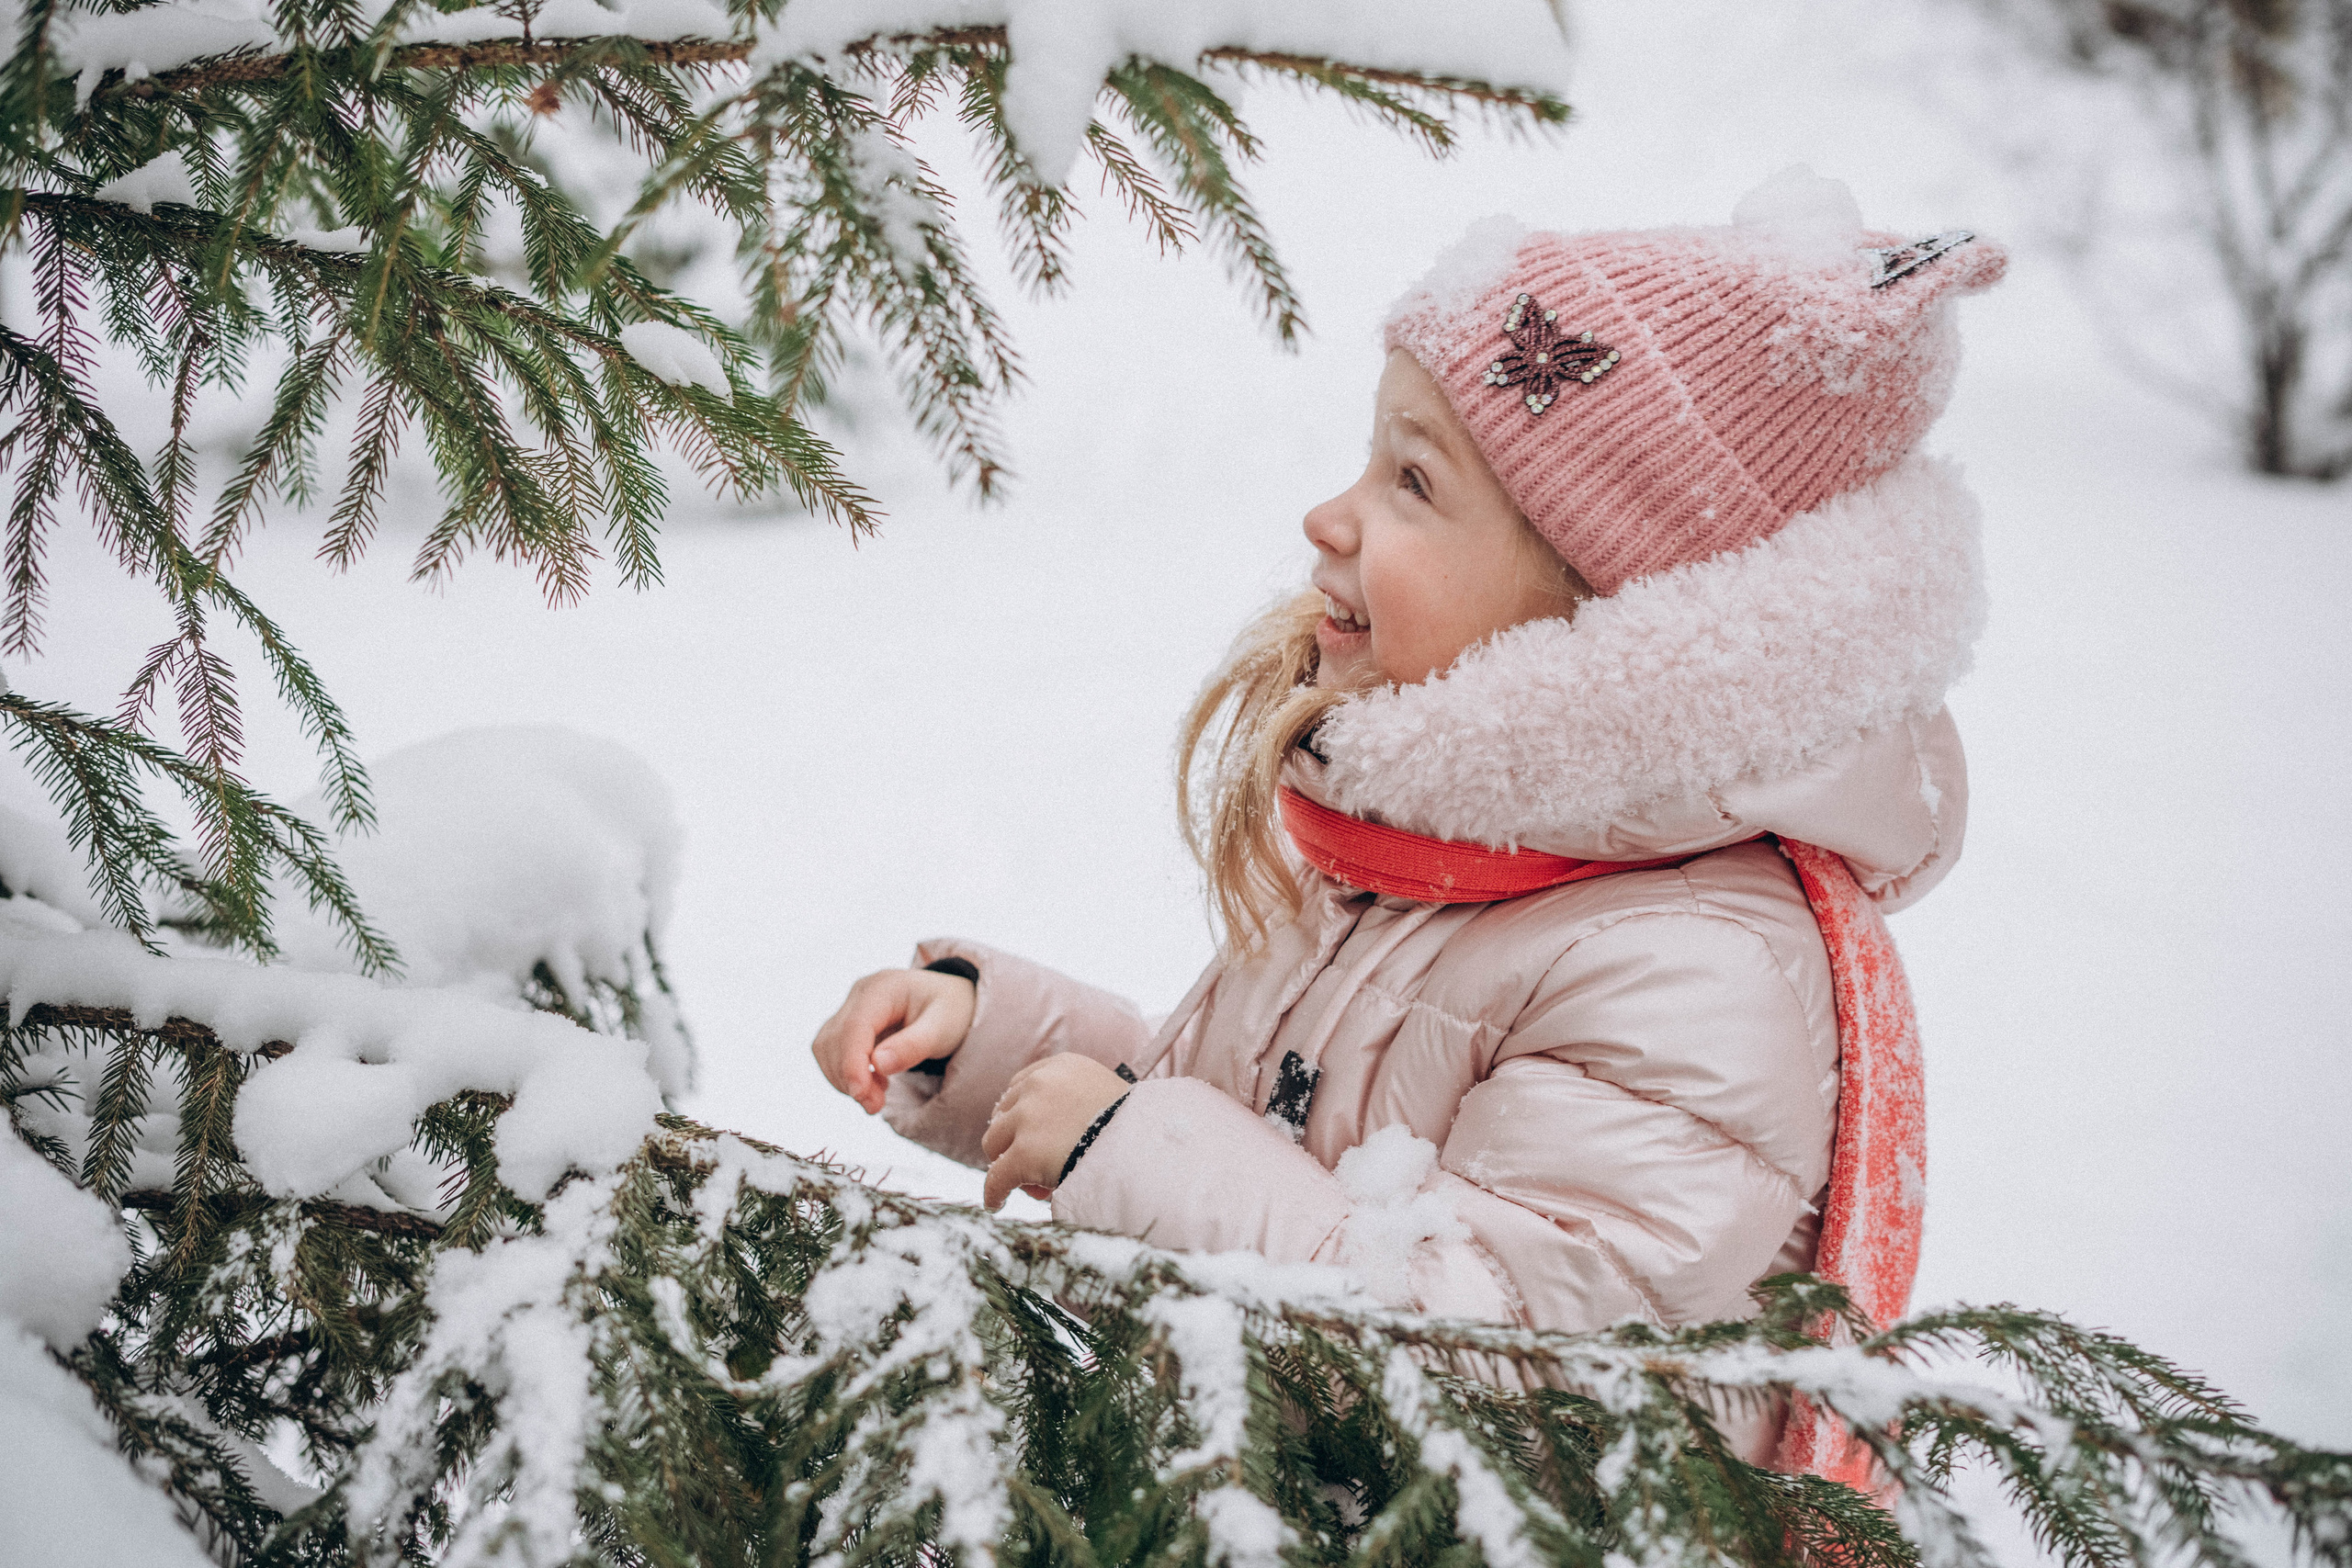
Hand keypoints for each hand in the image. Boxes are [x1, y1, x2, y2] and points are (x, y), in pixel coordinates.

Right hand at [810, 968, 977, 1114]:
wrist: (950, 1003)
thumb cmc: (950, 1011)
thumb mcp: (943, 1027)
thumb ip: (914, 1045)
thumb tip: (879, 1064)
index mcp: (885, 987)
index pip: (855, 1026)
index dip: (852, 1063)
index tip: (861, 1094)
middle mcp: (860, 993)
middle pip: (835, 1039)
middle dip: (850, 1077)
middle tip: (876, 1105)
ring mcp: (850, 1008)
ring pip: (826, 1048)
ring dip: (844, 1079)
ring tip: (878, 1094)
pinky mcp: (846, 1026)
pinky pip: (830, 1053)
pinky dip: (844, 1074)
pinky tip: (873, 1082)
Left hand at [980, 1056, 1130, 1210]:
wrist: (1147, 1149)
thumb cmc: (1136, 1129)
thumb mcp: (1106, 1094)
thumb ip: (1077, 1100)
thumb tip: (1056, 1134)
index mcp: (1062, 1065)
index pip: (1021, 1086)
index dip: (1021, 1114)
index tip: (1027, 1133)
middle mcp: (1040, 1084)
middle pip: (1004, 1113)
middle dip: (1013, 1138)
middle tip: (1029, 1162)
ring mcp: (1029, 1118)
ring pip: (994, 1143)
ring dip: (1005, 1162)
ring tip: (1024, 1184)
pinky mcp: (1024, 1153)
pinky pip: (996, 1177)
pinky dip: (994, 1192)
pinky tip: (997, 1204)